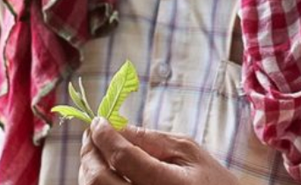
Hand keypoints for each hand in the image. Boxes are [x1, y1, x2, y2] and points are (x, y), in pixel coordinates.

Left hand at [79, 117, 239, 184]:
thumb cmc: (213, 182)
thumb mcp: (190, 152)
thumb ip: (152, 139)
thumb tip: (117, 127)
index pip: (122, 157)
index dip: (104, 136)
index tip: (97, 121)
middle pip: (98, 180)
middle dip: (88, 152)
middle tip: (91, 134)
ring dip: (88, 169)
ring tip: (95, 151)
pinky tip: (104, 172)